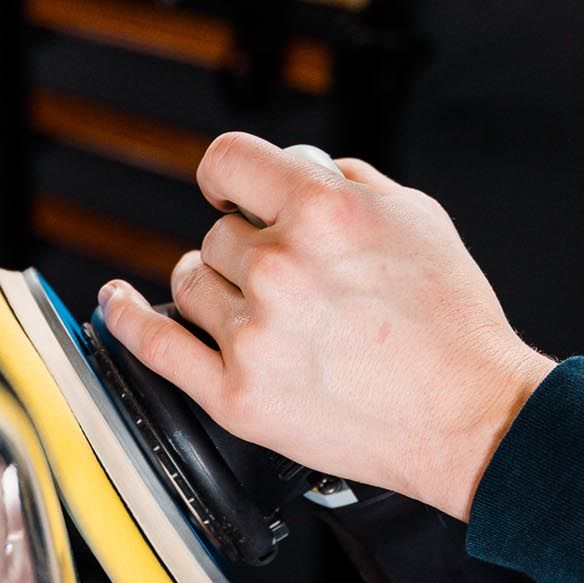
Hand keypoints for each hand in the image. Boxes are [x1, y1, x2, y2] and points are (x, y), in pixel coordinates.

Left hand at [98, 132, 554, 520]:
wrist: (468, 417)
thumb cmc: (452, 327)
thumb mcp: (417, 219)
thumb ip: (346, 180)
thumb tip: (296, 169)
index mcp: (321, 212)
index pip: (228, 163)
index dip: (227, 176)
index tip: (226, 191)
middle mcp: (279, 269)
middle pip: (215, 236)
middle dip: (246, 251)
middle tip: (289, 285)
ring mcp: (253, 337)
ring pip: (190, 285)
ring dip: (214, 289)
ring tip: (257, 312)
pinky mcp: (238, 397)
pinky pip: (155, 345)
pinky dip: (124, 319)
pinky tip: (115, 302)